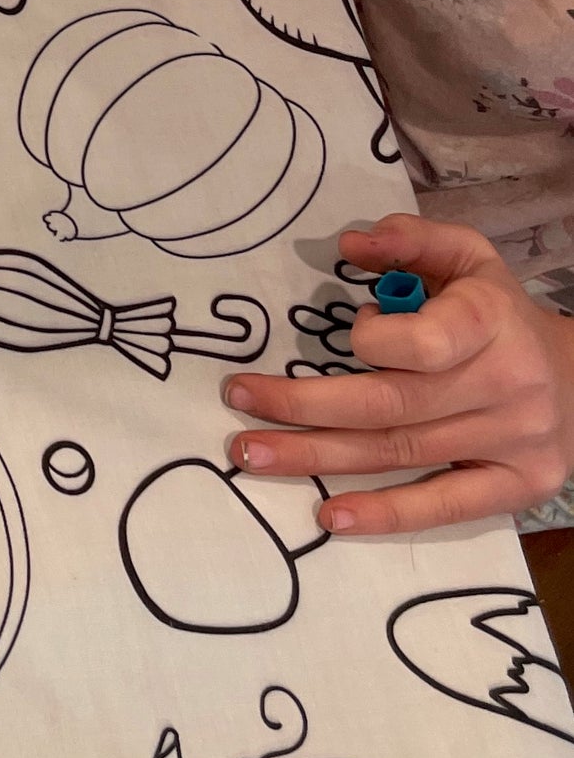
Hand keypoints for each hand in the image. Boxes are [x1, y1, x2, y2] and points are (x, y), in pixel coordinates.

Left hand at [223, 216, 573, 532]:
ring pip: (400, 453)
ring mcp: (513, 442)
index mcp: (490, 322)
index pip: (423, 343)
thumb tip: (348, 245)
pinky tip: (329, 517)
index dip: (371, 340)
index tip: (349, 329)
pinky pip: (443, 507)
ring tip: (252, 453)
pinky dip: (385, 514)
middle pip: (390, 405)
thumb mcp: (465, 259)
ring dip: (317, 456)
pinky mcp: (517, 488)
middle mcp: (506, 385)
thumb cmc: (497, 314)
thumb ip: (409, 240)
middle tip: (240, 402)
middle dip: (304, 405)